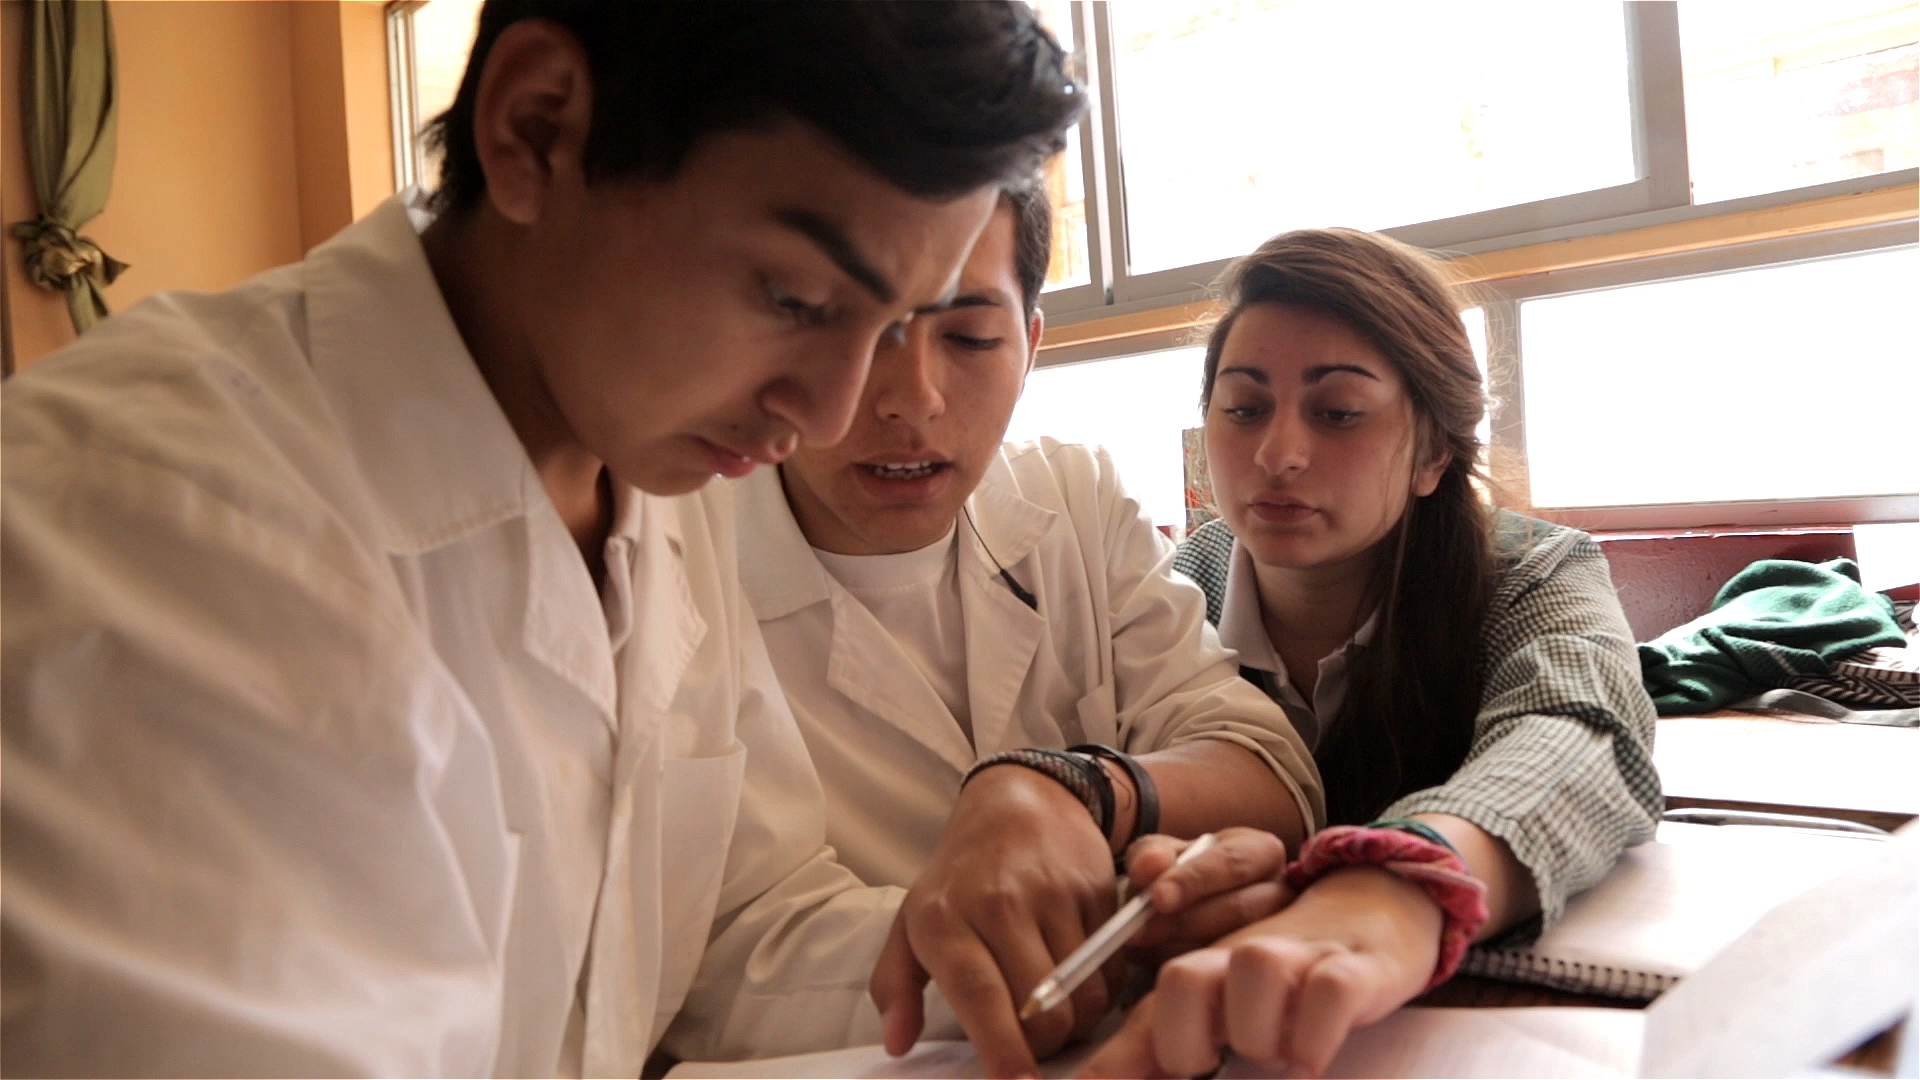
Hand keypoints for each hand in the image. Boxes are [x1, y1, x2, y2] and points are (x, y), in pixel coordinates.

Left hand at [870, 764, 1120, 1077]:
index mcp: (946, 918)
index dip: (1000, 1048)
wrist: (1021, 804)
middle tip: (1032, 1041)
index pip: (978, 993)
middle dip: (1043, 1045)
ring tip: (1056, 1006)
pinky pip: (1112, 968)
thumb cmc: (960, 876)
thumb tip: (897, 1042)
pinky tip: (1080, 973)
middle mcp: (1000, 903)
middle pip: (1042, 1009)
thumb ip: (896, 986)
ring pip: (1084, 996)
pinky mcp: (1096, 892)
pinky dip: (1101, 987)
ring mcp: (1053, 895)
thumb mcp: (912, 921)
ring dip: (1077, 1020)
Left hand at [1081, 865, 1443, 1078]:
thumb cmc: (1287, 972)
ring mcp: (1299, 955)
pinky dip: (1313, 1036)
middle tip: (1207, 1065)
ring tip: (1275, 1055)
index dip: (1115, 1063)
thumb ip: (1160, 1042)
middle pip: (1183, 978)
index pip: (1145, 1012)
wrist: (1373, 910)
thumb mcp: (1222, 1005)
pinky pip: (1327, 991)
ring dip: (1258, 1032)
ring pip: (1253, 967)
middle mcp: (1241, 954)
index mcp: (1203, 966)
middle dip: (1185, 1041)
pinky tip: (1309, 1061)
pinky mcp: (1355, 967)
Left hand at [1121, 828, 1294, 966]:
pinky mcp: (1261, 971)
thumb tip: (1150, 867)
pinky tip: (1160, 969)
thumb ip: (1150, 854)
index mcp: (1260, 852)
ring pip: (1233, 946)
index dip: (1193, 879)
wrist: (1178, 914)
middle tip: (1137, 931)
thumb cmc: (1175, 876)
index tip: (1157, 897)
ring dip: (1181, 948)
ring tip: (1142, 947)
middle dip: (1183, 920)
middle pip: (1240, 908)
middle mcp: (1279, 893)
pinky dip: (1188, 973)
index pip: (1234, 862)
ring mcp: (1277, 936)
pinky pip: (1226, 976)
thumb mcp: (1160, 855)